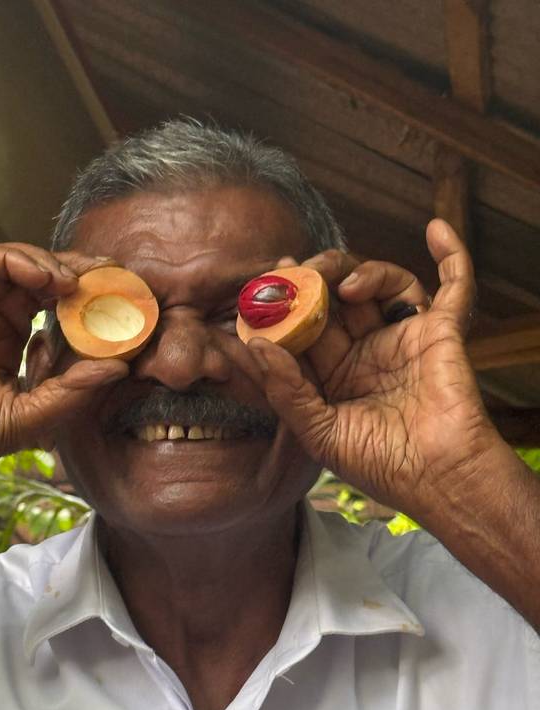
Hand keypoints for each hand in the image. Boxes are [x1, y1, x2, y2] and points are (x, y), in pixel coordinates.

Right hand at [0, 243, 127, 482]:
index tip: (124, 303)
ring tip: (76, 281)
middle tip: (113, 273)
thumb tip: (121, 366)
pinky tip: (43, 277)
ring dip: (50, 265)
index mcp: (16, 348)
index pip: (60, 314)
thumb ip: (74, 391)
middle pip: (44, 283)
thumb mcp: (32, 416)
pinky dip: (15, 260)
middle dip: (79, 273)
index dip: (91, 304)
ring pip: (17, 266)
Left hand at [248, 220, 498, 517]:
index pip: (303, 330)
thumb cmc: (377, 464)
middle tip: (297, 271)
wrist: (435, 479)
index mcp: (333, 375)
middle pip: (336, 298)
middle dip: (314, 279)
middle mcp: (366, 351)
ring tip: (343, 284)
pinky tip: (435, 229)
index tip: (263, 283)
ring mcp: (403, 338)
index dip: (283, 305)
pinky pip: (454, 286)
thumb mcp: (317, 432)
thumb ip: (285, 390)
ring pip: (380, 284)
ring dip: (360, 271)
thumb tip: (255, 345)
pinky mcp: (442, 331)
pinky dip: (451, 255)